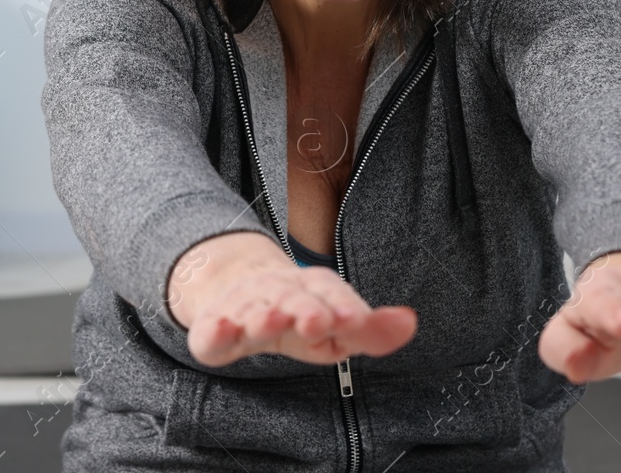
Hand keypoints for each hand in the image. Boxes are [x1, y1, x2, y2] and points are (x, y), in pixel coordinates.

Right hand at [169, 232, 416, 367]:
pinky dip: (215, 330)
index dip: (340, 304)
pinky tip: (222, 329)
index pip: (328, 291)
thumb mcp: (336, 322)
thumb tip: (410, 322)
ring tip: (270, 321)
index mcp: (310, 290)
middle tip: (316, 319)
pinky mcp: (213, 330)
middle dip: (302, 308)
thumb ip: (373, 330)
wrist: (233, 288)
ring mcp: (242, 309)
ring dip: (261, 316)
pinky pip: (211, 332)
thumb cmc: (297, 313)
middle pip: (290, 298)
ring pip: (251, 311)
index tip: (351, 317)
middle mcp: (276, 293)